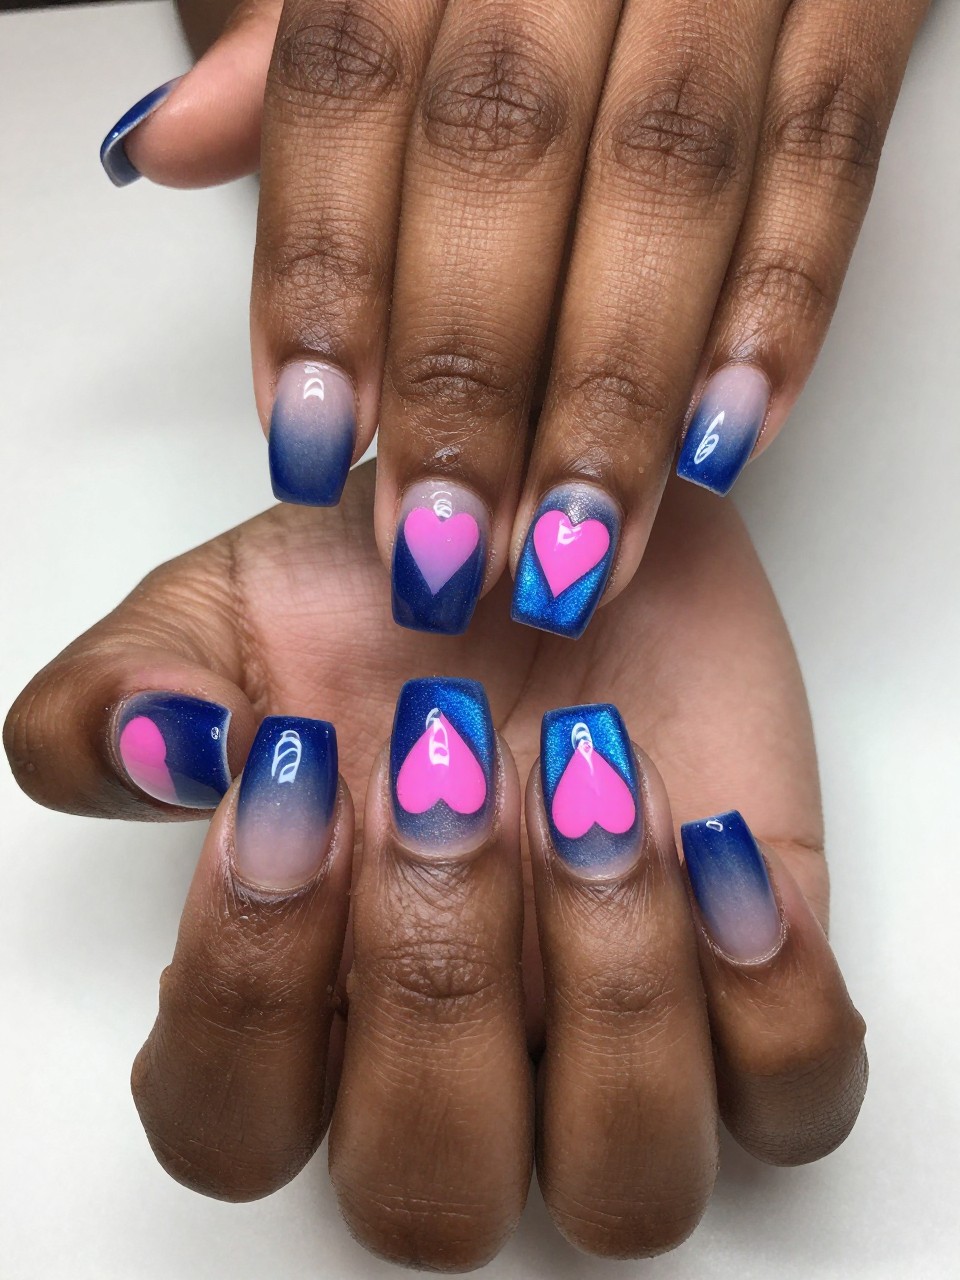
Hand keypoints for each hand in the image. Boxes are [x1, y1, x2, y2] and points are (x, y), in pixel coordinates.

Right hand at [5, 468, 865, 1265]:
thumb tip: (158, 755)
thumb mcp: (225, 609)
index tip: (300, 777)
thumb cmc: (392, 583)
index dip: (251, 980)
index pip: (232, 1125)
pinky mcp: (750, 986)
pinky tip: (720, 841)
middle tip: (451, 766)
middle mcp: (458, 1051)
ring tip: (598, 789)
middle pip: (428, 1192)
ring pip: (626, 1186)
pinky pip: (791, 1098)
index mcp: (302, 994)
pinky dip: (770, 995)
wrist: (567, 522)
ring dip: (610, 992)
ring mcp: (612, 1033)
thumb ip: (121, 695)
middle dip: (435, 978)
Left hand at [99, 0, 926, 639]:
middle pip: (502, 150)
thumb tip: (162, 143)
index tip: (311, 443)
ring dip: (614, 388)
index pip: (350, 82)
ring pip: (667, 175)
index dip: (325, 274)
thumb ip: (303, 52)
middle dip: (466, 372)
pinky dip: (784, 306)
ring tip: (573, 548)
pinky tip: (722, 445)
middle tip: (442, 545)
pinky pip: (831, 153)